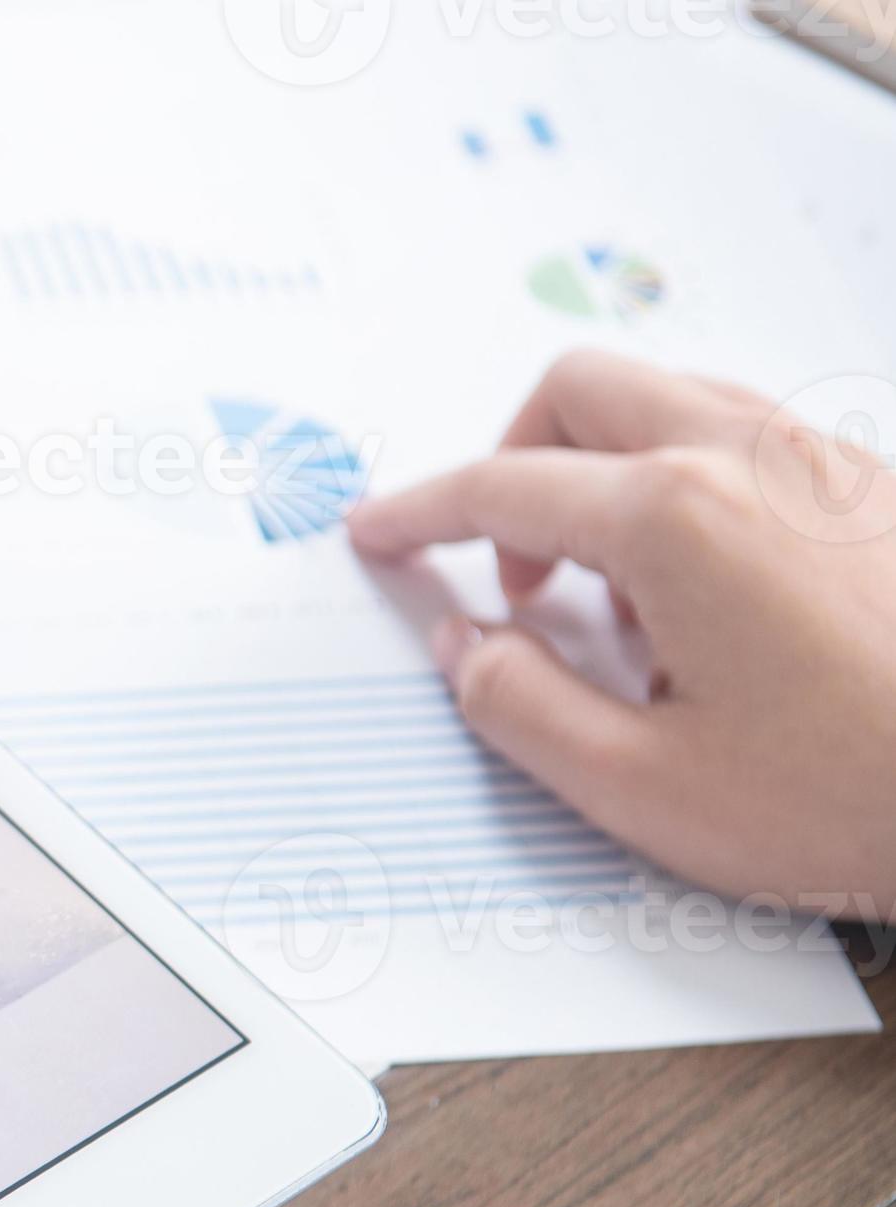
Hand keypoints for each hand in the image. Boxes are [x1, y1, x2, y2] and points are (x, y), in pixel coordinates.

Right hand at [347, 351, 895, 915]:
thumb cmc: (857, 794)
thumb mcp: (641, 787)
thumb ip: (520, 706)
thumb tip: (464, 647)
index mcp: (672, 518)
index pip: (501, 487)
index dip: (419, 512)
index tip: (378, 532)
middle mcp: (748, 457)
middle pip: (581, 393)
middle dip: (510, 464)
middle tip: (506, 574)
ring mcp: (822, 461)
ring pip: (667, 401)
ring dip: (600, 473)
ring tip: (610, 601)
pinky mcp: (873, 488)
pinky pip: (742, 439)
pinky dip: (680, 485)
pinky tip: (699, 599)